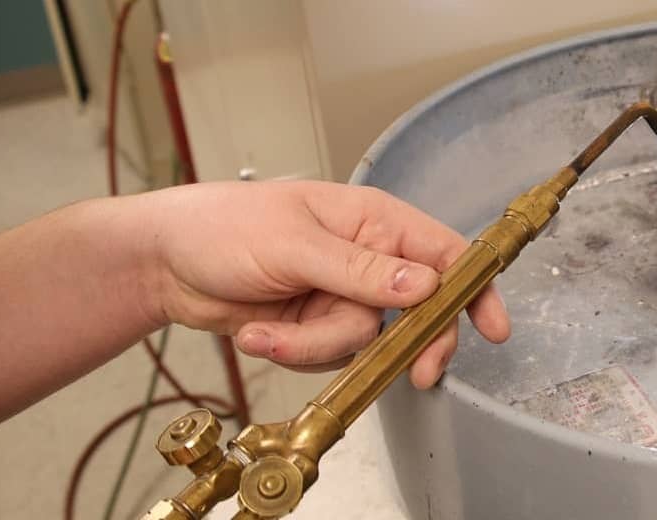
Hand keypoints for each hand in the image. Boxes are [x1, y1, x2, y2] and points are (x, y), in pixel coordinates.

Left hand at [136, 180, 509, 387]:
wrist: (163, 262)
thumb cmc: (223, 226)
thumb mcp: (295, 244)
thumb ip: (363, 269)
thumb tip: (427, 284)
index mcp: (374, 222)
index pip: (445, 254)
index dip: (476, 289)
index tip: (493, 327)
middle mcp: (368, 260)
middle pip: (417, 313)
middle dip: (406, 344)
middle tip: (415, 374)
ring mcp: (342, 296)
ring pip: (364, 343)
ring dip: (314, 345)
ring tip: (264, 327)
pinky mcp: (316, 327)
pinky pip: (329, 357)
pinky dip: (292, 352)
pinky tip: (256, 331)